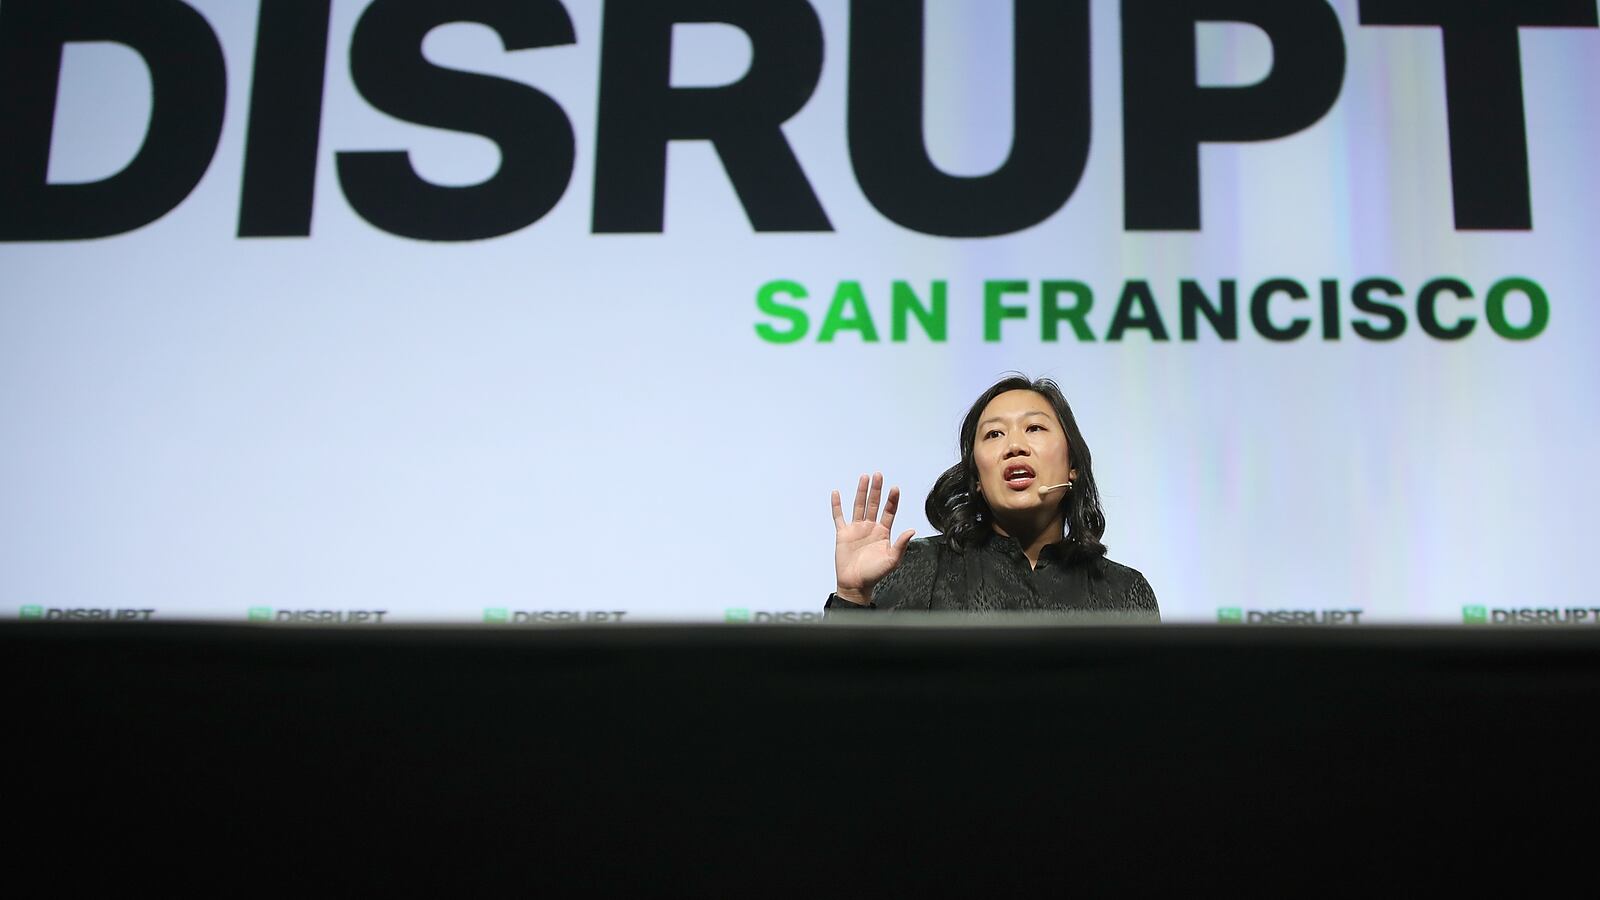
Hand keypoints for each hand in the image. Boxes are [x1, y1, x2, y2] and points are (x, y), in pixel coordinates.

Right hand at [831, 472, 915, 603]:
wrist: (856, 584)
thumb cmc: (875, 574)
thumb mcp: (892, 560)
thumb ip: (901, 544)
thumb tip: (912, 530)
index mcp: (883, 532)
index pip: (889, 511)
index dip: (892, 500)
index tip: (895, 488)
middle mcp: (870, 527)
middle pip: (874, 504)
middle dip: (877, 490)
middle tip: (878, 475)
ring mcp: (856, 529)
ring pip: (858, 506)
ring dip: (861, 492)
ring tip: (864, 477)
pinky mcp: (843, 533)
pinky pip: (838, 516)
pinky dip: (837, 505)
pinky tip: (836, 493)